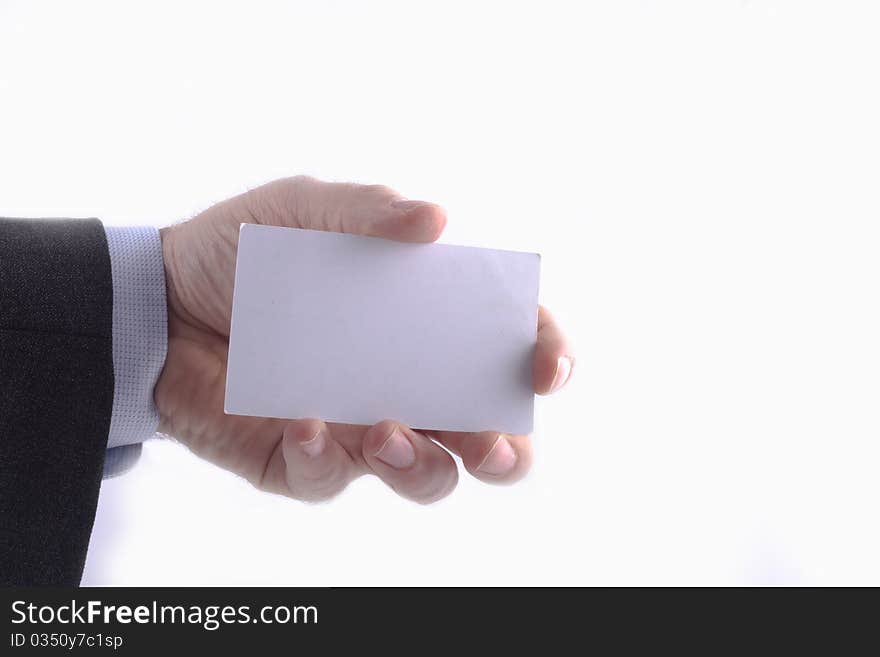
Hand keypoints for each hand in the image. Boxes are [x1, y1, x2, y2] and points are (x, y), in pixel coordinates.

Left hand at [156, 177, 573, 502]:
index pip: (505, 348)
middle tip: (493, 442)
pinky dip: (323, 458)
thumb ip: (367, 210)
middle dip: (507, 451)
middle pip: (485, 436)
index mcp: (421, 325)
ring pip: (426, 478)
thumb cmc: (240, 249)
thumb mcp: (302, 209)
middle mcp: (404, 385)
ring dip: (423, 469)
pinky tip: (300, 422)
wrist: (155, 301)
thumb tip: (438, 219)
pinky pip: (330, 480)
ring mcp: (357, 430)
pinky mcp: (302, 461)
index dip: (542, 359)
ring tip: (387, 433)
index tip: (547, 367)